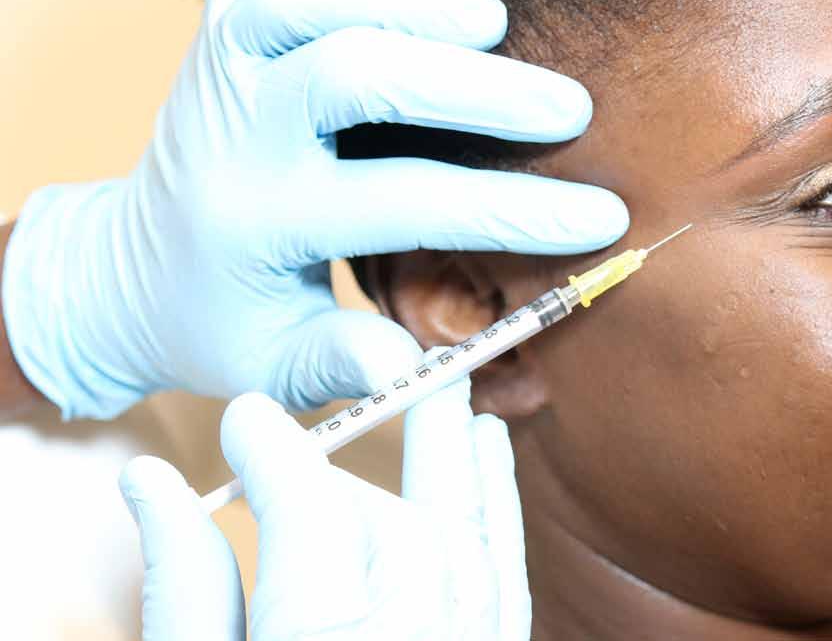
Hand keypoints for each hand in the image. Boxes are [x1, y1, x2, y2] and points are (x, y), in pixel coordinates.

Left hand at [2, 0, 626, 418]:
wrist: (131, 268)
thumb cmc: (218, 321)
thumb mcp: (272, 366)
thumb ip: (340, 362)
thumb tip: (418, 360)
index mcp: (259, 222)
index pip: (404, 205)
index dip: (512, 211)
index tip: (600, 216)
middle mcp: (234, 131)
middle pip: (355, 75)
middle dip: (474, 88)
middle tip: (568, 107)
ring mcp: (217, 67)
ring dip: (406, 0)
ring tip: (491, 24)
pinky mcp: (214, 28)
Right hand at [120, 383, 529, 639]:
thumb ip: (181, 588)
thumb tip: (149, 483)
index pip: (309, 508)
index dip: (273, 450)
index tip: (245, 419)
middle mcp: (411, 639)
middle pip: (391, 517)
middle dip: (340, 472)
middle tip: (299, 446)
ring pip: (465, 531)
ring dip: (451, 453)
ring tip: (442, 391)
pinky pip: (507, 572)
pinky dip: (497, 504)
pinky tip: (491, 448)